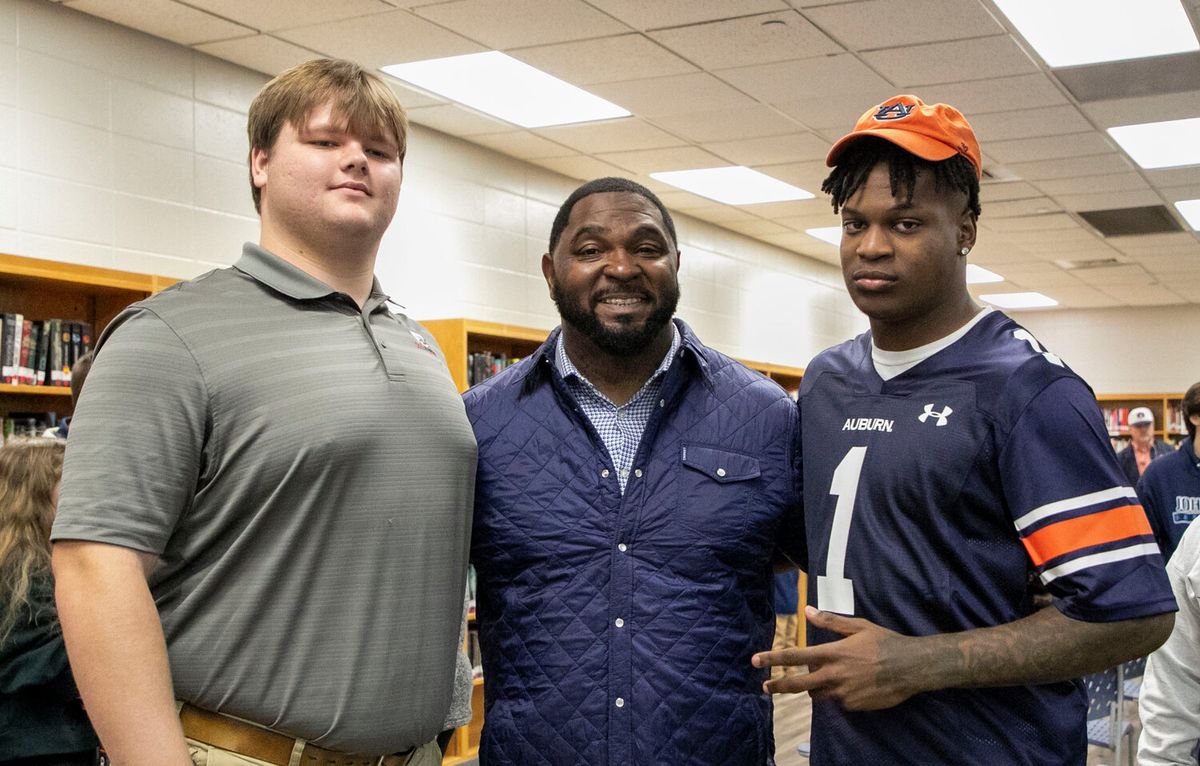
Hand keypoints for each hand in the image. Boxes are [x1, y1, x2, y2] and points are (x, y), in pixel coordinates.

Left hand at [751, 606, 925, 710]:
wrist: (911, 667)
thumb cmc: (885, 642)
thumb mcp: (858, 626)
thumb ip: (830, 621)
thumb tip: (807, 611)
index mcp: (832, 653)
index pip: (795, 656)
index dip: (773, 659)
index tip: (756, 661)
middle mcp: (833, 675)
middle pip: (798, 684)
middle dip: (779, 685)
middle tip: (765, 686)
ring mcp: (843, 693)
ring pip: (818, 693)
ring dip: (815, 686)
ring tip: (828, 676)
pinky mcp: (853, 706)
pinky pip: (838, 700)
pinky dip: (838, 693)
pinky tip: (854, 683)